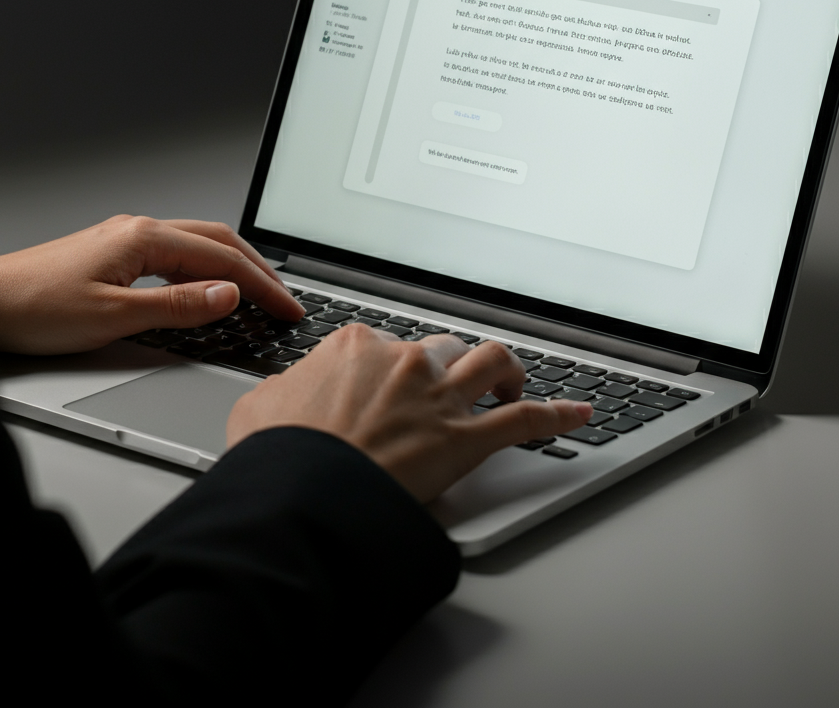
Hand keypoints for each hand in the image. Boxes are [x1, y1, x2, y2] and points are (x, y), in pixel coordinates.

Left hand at [0, 215, 302, 354]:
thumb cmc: (35, 308)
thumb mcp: (115, 317)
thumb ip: (179, 305)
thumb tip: (229, 294)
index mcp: (145, 237)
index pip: (223, 258)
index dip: (262, 285)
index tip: (287, 307)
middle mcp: (139, 230)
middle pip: (217, 240)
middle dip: (257, 268)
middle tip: (284, 297)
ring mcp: (126, 239)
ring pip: (197, 244)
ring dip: (232, 266)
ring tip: (257, 293)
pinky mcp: (114, 253)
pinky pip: (175, 254)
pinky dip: (203, 269)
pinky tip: (207, 287)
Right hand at [225, 324, 592, 502]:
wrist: (302, 497)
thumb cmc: (281, 456)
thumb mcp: (260, 406)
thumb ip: (286, 386)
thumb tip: (291, 388)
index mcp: (357, 347)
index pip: (387, 342)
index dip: (392, 364)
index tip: (391, 382)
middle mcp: (406, 362)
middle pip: (444, 347)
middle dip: (448, 364)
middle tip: (446, 388)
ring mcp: (440, 398)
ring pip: (493, 363)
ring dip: (506, 371)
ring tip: (509, 382)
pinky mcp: (466, 440)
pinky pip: (526, 421)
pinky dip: (556, 414)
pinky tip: (577, 413)